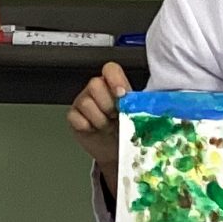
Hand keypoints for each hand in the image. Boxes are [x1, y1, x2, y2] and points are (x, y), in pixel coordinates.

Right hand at [67, 63, 132, 177]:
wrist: (115, 152)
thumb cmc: (127, 131)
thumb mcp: (136, 116)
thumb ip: (137, 105)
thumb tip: (149, 102)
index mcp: (113, 85)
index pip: (110, 69)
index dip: (115, 80)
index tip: (122, 94)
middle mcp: (97, 90)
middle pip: (95, 84)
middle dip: (108, 105)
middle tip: (115, 117)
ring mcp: (83, 102)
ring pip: (86, 102)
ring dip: (99, 119)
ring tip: (106, 126)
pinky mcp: (73, 116)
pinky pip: (76, 118)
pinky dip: (87, 127)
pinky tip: (94, 130)